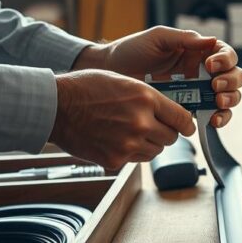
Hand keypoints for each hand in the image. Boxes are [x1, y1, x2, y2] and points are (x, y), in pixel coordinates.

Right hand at [50, 69, 194, 168]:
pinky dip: (130, 153)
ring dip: (149, 144)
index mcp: (146, 99)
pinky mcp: (115, 160)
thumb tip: (169, 113)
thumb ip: (149, 98)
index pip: (182, 119)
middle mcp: (141, 123)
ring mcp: (129, 144)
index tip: (186, 127)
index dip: (186, 124)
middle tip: (153, 127)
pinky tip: (116, 139)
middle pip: (171, 138)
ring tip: (131, 132)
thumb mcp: (125, 82)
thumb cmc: (86, 89)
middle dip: (165, 133)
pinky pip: (135, 160)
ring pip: (155, 151)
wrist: (55, 107)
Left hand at [74, 26, 241, 127]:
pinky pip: (213, 115)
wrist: (111, 74)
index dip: (225, 60)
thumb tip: (211, 41)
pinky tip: (212, 119)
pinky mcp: (190, 110)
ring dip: (229, 101)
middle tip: (216, 86)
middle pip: (234, 76)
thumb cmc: (132, 51)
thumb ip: (184, 38)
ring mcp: (198, 92)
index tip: (210, 65)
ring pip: (228, 97)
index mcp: (198, 51)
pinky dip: (219, 118)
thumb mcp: (158, 38)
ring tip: (217, 103)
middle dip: (231, 82)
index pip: (225, 54)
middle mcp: (202, 71)